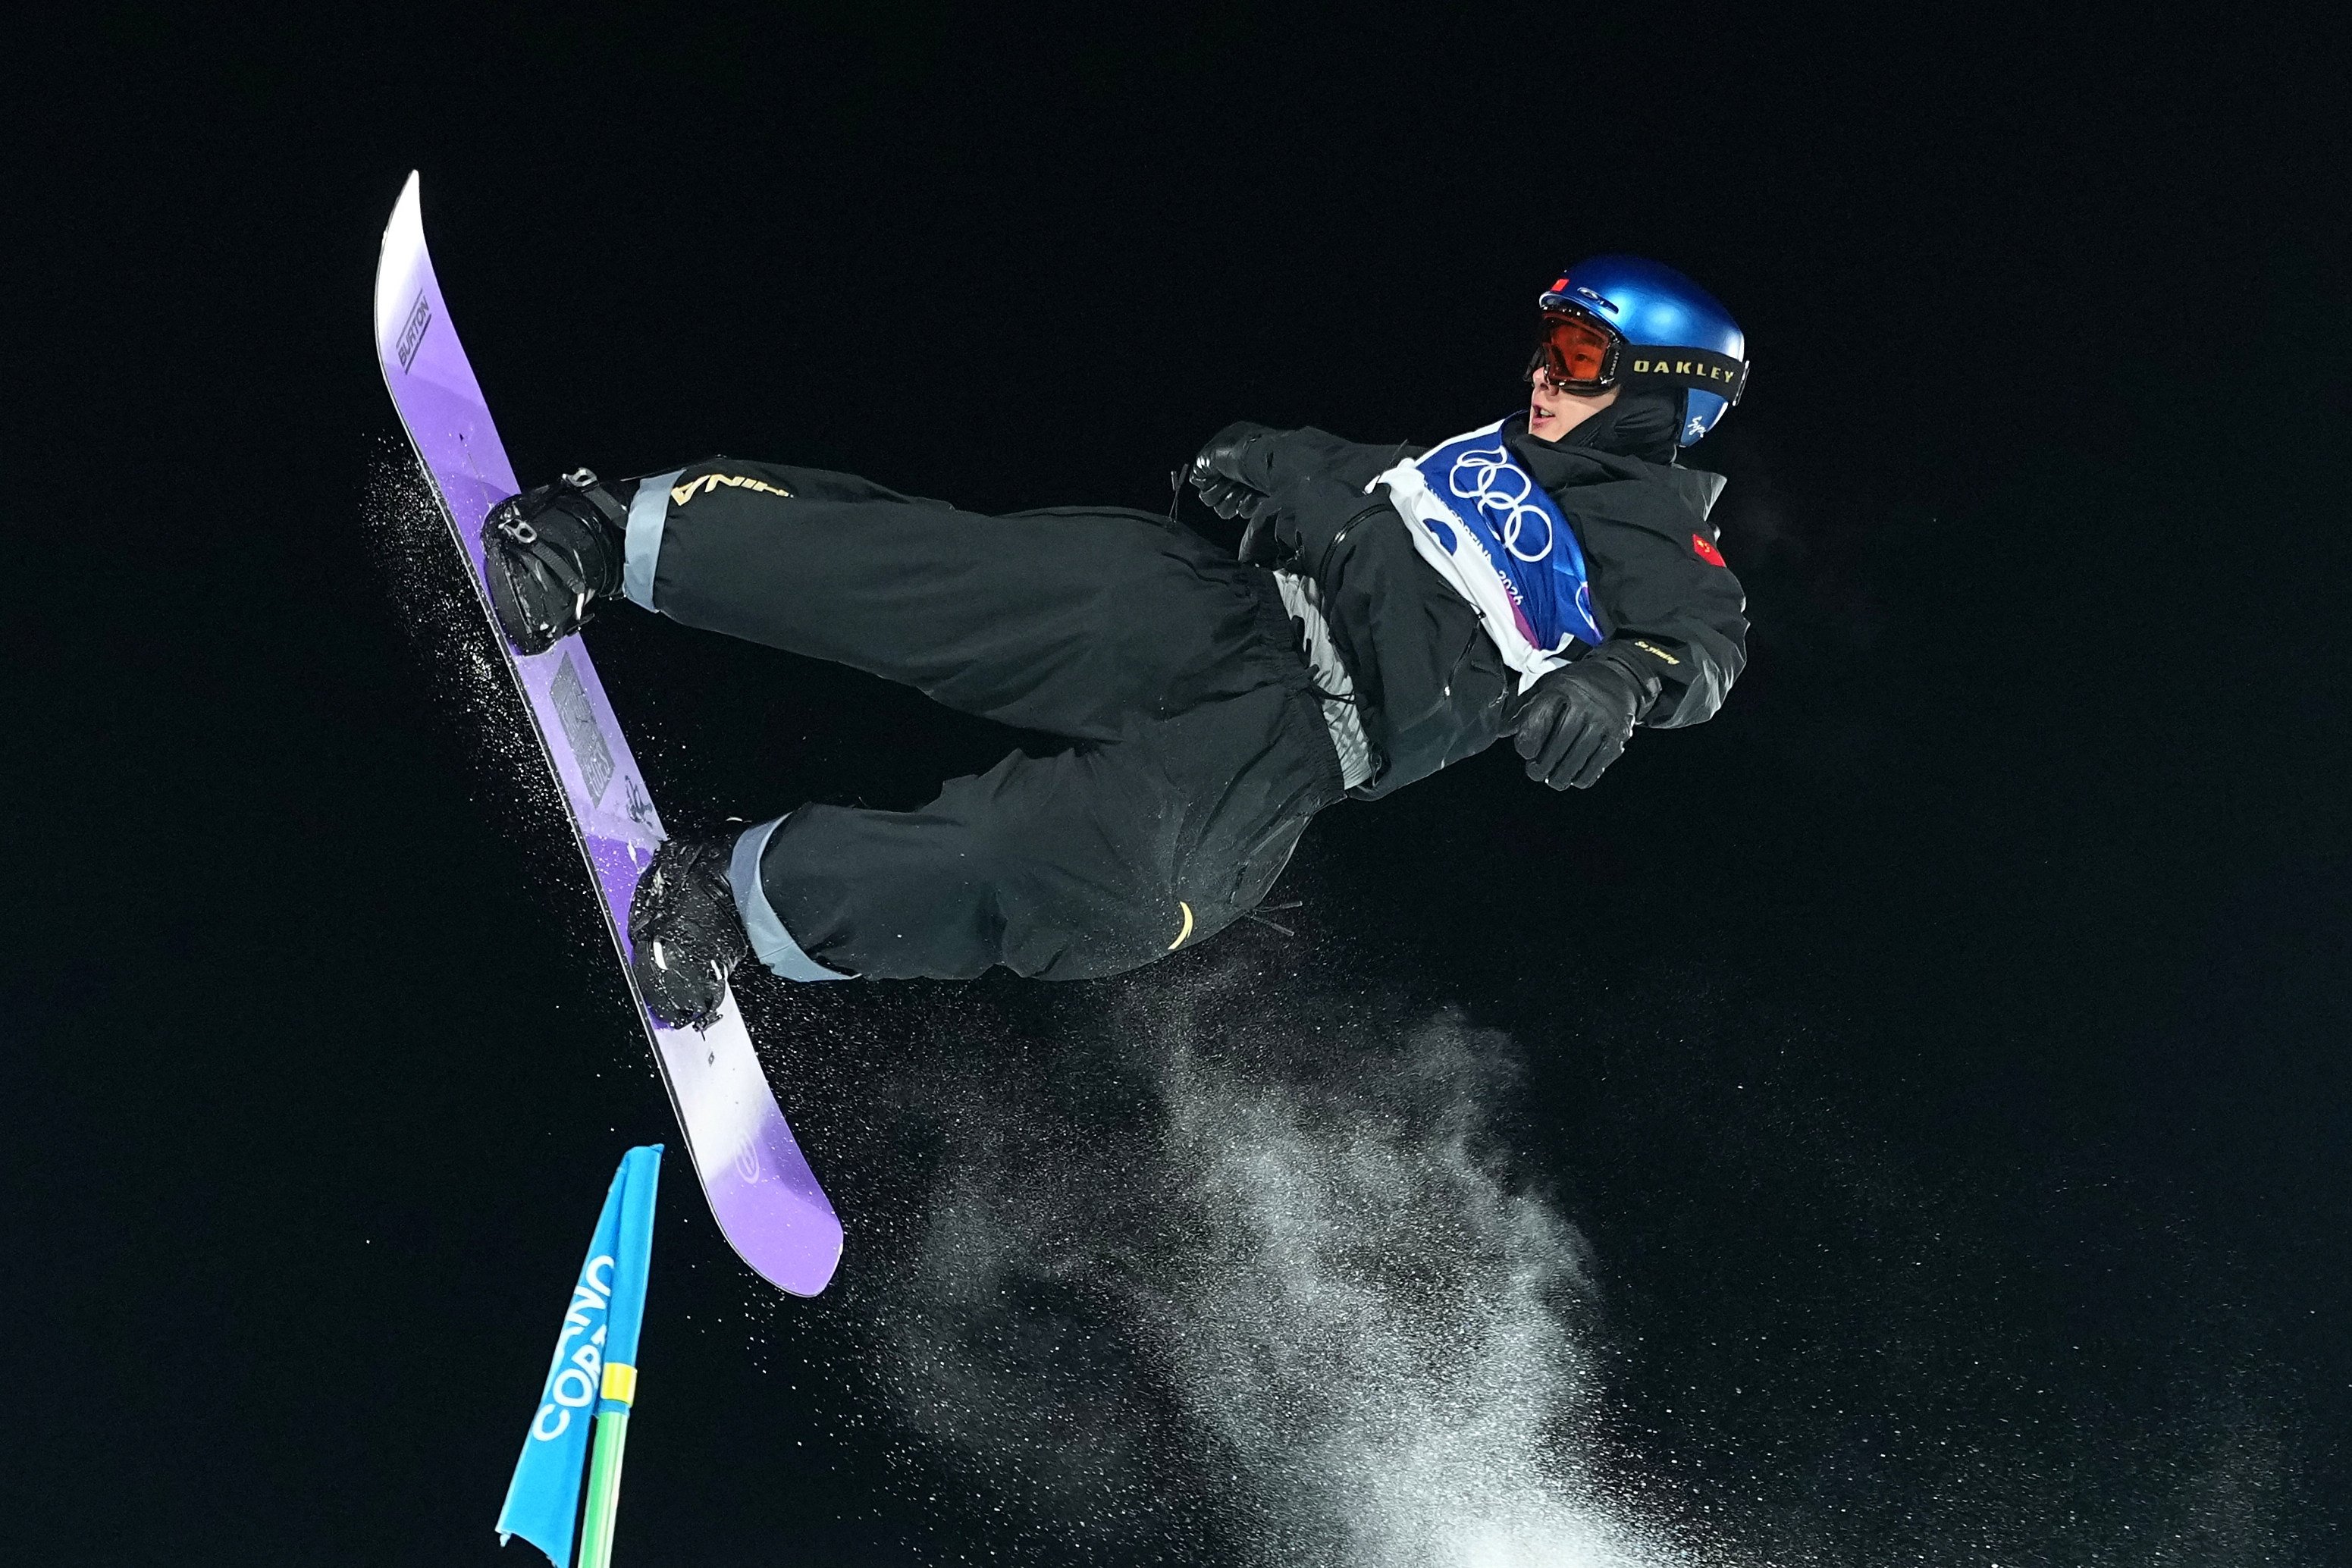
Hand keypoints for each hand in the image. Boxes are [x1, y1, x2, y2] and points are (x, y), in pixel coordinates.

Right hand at [1189, 421, 1276, 521]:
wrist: (1281, 467)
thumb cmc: (1248, 454)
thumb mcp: (1216, 452)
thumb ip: (1201, 465)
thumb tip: (1197, 477)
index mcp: (1229, 444)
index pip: (1204, 470)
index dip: (1207, 480)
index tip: (1213, 480)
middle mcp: (1239, 461)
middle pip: (1214, 489)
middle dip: (1218, 492)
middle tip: (1228, 486)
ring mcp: (1251, 479)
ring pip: (1226, 502)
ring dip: (1230, 501)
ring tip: (1241, 494)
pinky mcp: (1262, 495)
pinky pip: (1244, 508)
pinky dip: (1246, 506)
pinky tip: (1252, 500)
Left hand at [1512, 651, 1658, 789]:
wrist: (1619, 679)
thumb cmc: (1576, 686)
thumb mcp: (1547, 685)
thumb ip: (1523, 707)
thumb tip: (1502, 731)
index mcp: (1562, 690)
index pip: (1538, 722)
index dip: (1527, 744)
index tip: (1525, 752)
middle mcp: (1585, 705)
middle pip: (1556, 747)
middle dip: (1541, 767)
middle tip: (1535, 772)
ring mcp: (1604, 722)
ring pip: (1575, 761)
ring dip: (1559, 777)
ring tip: (1553, 778)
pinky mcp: (1617, 738)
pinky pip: (1595, 767)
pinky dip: (1581, 778)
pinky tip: (1574, 777)